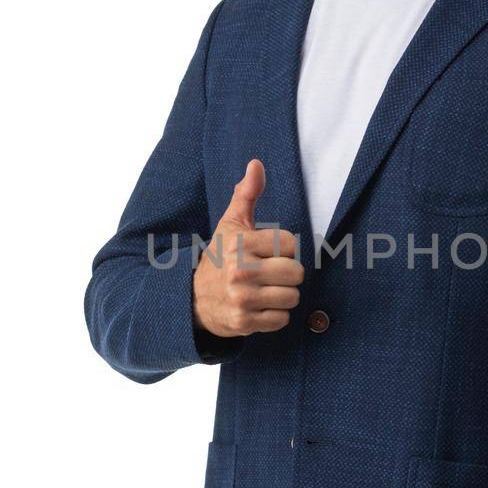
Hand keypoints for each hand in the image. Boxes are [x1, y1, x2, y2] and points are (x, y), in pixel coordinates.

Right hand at [193, 158, 303, 337]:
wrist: (192, 299)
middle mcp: (240, 271)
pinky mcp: (243, 323)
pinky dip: (275, 316)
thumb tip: (256, 164)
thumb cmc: (219, 257)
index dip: (284, 249)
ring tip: (265, 290)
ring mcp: (242, 299)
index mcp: (240, 244)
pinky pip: (281, 319)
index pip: (289, 243)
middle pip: (295, 273)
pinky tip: (259, 307)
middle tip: (269, 274)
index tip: (268, 252)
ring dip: (283, 296)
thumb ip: (246, 195)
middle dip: (287, 274)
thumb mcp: (230, 224)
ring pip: (292, 297)